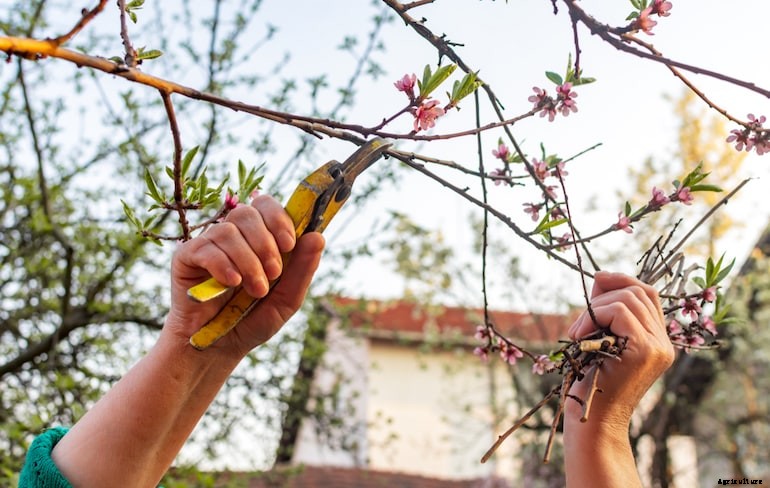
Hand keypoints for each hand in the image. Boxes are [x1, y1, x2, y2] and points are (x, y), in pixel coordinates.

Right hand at [164, 195, 324, 356]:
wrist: (219, 348)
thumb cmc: (253, 320)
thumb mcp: (287, 298)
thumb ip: (303, 268)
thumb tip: (318, 236)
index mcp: (258, 238)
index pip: (267, 206)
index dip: (279, 219)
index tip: (288, 244)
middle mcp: (233, 236)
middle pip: (247, 213)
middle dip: (265, 243)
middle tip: (273, 274)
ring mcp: (209, 244)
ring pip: (228, 230)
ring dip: (248, 261)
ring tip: (255, 290)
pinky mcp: (186, 257)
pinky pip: (206, 247)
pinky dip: (223, 265)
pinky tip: (232, 283)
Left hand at [566, 271, 674, 425]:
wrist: (594, 420)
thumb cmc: (591, 382)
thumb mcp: (600, 340)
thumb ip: (606, 311)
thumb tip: (602, 276)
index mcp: (658, 341)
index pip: (648, 294)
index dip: (622, 280)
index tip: (597, 279)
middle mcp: (664, 343)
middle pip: (639, 291)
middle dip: (603, 295)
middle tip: (578, 323)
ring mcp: (658, 346)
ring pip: (628, 298)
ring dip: (594, 308)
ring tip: (576, 333)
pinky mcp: (645, 350)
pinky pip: (620, 311)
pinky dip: (594, 316)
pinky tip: (579, 336)